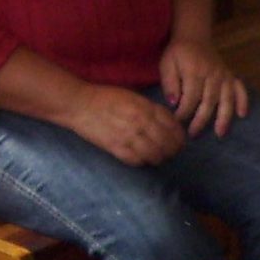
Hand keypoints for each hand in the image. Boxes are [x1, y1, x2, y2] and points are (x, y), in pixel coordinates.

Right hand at [64, 83, 185, 165]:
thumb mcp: (134, 97)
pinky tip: (142, 159)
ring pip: (155, 155)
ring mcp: (129, 136)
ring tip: (158, 158)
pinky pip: (137, 161)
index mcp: (146, 108)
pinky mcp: (116, 148)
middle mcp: (141, 122)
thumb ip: (151, 109)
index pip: (173, 126)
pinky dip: (143, 162)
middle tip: (171, 153)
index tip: (179, 141)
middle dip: (173, 151)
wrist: (79, 104)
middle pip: (168, 143)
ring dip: (159, 159)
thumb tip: (169, 123)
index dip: (180, 137)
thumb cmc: (106, 98)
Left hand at [159, 36, 249, 137]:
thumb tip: (174, 103)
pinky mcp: (231, 76)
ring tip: (220, 133)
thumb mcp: (166, 64)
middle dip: (201, 120)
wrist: (194, 36)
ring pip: (226, 99)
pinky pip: (240, 89)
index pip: (191, 98)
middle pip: (208, 102)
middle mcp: (212, 75)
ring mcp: (224, 76)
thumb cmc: (178, 53)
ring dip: (224, 117)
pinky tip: (242, 115)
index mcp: (194, 71)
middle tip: (193, 134)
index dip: (184, 112)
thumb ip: (169, 83)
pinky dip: (243, 101)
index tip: (177, 123)